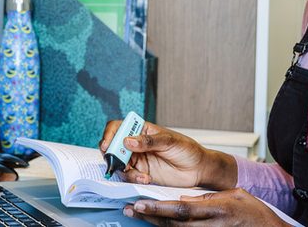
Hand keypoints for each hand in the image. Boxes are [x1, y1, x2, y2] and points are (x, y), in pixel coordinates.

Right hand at [98, 120, 235, 189]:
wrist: (199, 169)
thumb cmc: (188, 150)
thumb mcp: (169, 141)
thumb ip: (148, 141)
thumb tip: (127, 140)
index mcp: (141, 131)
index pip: (118, 127)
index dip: (110, 135)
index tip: (108, 145)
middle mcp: (136, 145)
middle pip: (113, 148)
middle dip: (112, 156)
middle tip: (118, 164)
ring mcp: (138, 161)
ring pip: (118, 165)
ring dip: (125, 171)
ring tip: (142, 176)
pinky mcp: (141, 175)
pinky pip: (128, 177)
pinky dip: (133, 179)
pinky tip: (145, 179)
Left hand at [122, 189, 288, 225]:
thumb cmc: (256, 215)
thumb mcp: (236, 195)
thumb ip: (208, 196)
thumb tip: (184, 198)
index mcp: (216, 210)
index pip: (181, 210)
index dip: (158, 208)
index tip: (141, 203)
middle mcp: (210, 226)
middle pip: (173, 224)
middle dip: (149, 216)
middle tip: (130, 209)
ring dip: (155, 224)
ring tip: (137, 215)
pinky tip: (157, 225)